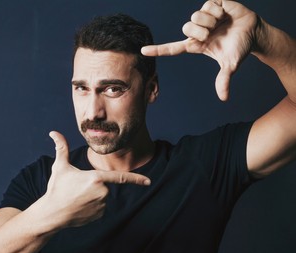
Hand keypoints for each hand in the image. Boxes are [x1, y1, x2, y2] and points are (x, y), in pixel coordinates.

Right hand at [44, 131, 150, 227]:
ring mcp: (102, 206)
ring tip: (76, 198)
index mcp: (96, 178)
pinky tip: (80, 207)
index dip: (137, 179)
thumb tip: (53, 132)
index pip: (121, 177)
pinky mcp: (99, 215)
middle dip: (93, 184)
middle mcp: (102, 192)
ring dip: (93, 195)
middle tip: (76, 189)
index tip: (148, 181)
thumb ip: (61, 147)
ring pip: (102, 196)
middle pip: (104, 185)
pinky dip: (92, 206)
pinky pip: (100, 207)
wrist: (52, 214)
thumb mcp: (60, 166)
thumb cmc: (56, 188)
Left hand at [142, 0, 257, 100]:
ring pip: (196, 17)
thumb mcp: (231, 64)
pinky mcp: (211, 4)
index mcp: (196, 45)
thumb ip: (224, 79)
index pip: (173, 48)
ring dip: (211, 21)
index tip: (143, 51)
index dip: (158, 50)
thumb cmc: (239, 47)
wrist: (254, 31)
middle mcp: (196, 31)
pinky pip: (208, 6)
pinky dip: (219, 11)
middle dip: (202, 32)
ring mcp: (202, 17)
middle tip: (214, 33)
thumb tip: (224, 98)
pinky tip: (225, 14)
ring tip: (221, 23)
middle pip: (186, 29)